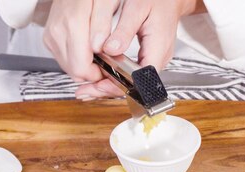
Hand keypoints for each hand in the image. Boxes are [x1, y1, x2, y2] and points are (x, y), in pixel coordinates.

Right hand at [43, 0, 123, 98]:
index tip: (109, 68)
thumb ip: (103, 27)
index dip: (98, 74)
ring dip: (84, 66)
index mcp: (73, 24)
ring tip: (98, 53)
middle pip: (74, 72)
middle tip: (106, 61)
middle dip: (92, 72)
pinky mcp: (49, 39)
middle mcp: (58, 32)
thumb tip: (100, 49)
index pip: (81, 68)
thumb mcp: (106, 4)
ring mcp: (51, 36)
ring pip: (69, 68)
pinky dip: (77, 59)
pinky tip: (87, 49)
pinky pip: (64, 60)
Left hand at [75, 0, 203, 98]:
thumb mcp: (137, 9)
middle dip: (108, 89)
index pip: (138, 78)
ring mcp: (155, 60)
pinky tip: (103, 75)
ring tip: (89, 86)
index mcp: (158, 48)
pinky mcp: (150, 58)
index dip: (117, 85)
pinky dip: (117, 76)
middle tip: (86, 90)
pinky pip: (133, 73)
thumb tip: (110, 49)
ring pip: (133, 82)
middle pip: (134, 85)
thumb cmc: (158, 0)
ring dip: (110, 85)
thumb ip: (124, 31)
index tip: (98, 85)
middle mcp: (159, 59)